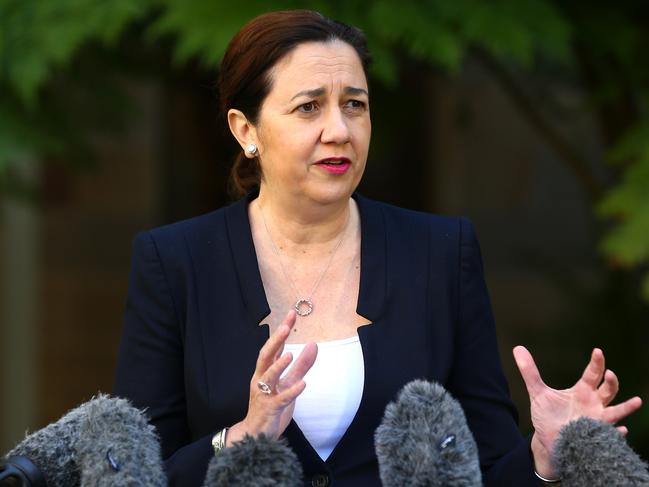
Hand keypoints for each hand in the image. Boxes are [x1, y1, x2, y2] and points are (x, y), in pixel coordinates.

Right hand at [227, 310, 316, 445]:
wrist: (256, 435)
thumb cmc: (272, 406)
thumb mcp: (289, 382)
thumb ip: (302, 365)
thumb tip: (314, 345)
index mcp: (265, 371)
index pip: (273, 347)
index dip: (282, 330)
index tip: (291, 314)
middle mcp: (261, 380)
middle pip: (266, 356)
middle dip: (275, 341)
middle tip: (286, 327)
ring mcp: (264, 394)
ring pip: (268, 377)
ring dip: (278, 366)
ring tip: (289, 354)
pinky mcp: (270, 409)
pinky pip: (280, 399)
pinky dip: (291, 392)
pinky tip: (303, 385)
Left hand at [513, 346, 641, 477]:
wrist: (548, 440)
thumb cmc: (548, 414)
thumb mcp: (537, 392)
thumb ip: (529, 371)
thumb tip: (517, 348)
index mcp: (582, 391)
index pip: (592, 374)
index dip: (596, 363)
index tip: (598, 352)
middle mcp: (594, 404)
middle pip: (608, 390)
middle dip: (611, 382)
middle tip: (609, 374)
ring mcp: (597, 421)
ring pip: (616, 412)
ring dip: (625, 408)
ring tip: (636, 401)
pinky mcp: (596, 436)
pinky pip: (609, 436)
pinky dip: (617, 433)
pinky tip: (621, 430)